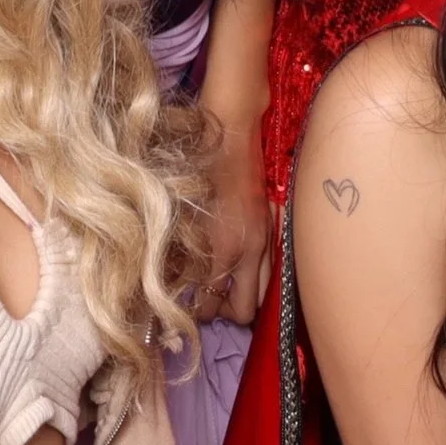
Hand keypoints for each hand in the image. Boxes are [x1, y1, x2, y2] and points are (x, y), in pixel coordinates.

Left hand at [194, 126, 271, 324]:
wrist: (234, 131)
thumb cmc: (199, 168)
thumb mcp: (180, 215)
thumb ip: (177, 256)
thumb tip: (171, 285)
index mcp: (225, 249)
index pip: (212, 303)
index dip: (196, 312)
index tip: (184, 308)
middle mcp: (251, 250)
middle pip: (247, 309)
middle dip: (225, 312)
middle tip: (206, 301)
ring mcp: (267, 238)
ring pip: (264, 291)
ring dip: (242, 295)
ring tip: (221, 285)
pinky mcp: (273, 226)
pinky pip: (269, 267)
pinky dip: (253, 274)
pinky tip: (236, 262)